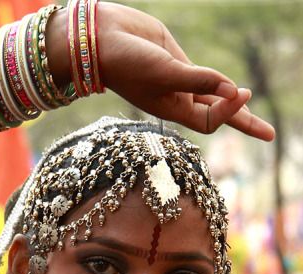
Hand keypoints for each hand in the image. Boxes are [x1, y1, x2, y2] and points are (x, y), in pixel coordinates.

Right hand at [97, 2, 274, 140]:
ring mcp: (180, 82)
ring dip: (236, 103)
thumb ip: (199, 80)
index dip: (228, 110)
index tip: (240, 91)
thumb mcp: (165, 72)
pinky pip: (206, 76)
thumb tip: (232, 89)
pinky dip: (220, 81)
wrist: (103, 39)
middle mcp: (179, 100)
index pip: (210, 120)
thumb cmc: (127, 61)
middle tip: (270, 135)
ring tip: (255, 110)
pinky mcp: (179, 62)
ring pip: (215, 96)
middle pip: (219, 116)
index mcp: (173, 111)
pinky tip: (231, 87)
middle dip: (245, 123)